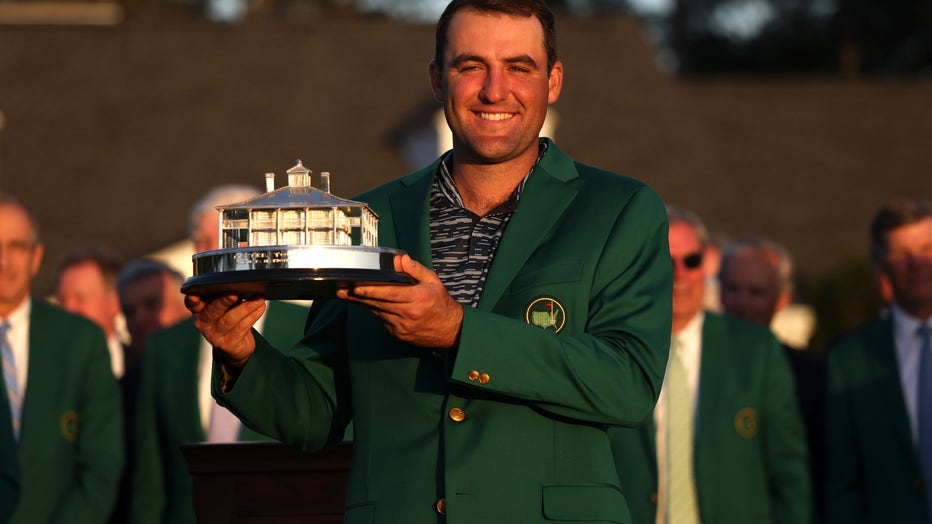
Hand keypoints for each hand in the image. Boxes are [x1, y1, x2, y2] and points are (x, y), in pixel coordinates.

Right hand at [184, 293, 266, 367]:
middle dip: (223, 301)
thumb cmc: (229, 318)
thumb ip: (225, 295)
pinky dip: (253, 315)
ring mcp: (215, 335)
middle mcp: (203, 323)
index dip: (192, 299)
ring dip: (246, 307)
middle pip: (212, 311)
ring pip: (230, 319)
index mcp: (199, 310)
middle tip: (234, 293)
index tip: (194, 295)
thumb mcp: (223, 307)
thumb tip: (242, 282)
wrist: (236, 346)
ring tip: (259, 298)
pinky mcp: (228, 344)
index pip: (192, 304)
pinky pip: (242, 327)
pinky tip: (260, 307)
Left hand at [336, 254, 462, 348]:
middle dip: (358, 296)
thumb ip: (416, 270)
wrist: (450, 330)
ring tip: (347, 294)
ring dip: (362, 303)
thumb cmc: (441, 303)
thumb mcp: (433, 281)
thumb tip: (401, 259)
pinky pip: (382, 320)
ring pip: (377, 312)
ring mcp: (402, 326)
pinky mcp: (398, 334)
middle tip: (341, 290)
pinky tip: (365, 303)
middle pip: (378, 303)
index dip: (371, 290)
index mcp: (418, 298)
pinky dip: (374, 311)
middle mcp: (408, 313)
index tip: (356, 287)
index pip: (390, 293)